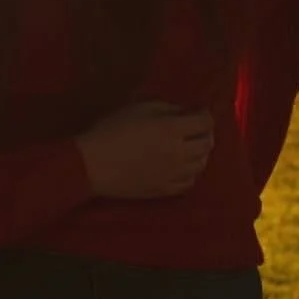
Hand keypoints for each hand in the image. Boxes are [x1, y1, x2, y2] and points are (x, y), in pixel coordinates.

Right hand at [75, 101, 214, 200]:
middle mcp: (179, 153)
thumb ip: (166, 108)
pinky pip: (189, 183)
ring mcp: (173, 174)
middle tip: (198, 129)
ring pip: (201, 165)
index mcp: (172, 129)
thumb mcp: (138, 108)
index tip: (200, 111)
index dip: (206, 114)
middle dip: (206, 133)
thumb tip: (184, 113)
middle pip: (207, 144)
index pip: (205, 122)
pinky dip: (191, 173)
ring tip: (192, 148)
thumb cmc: (110, 130)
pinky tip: (183, 168)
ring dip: (201, 154)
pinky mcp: (164, 190)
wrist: (91, 165)